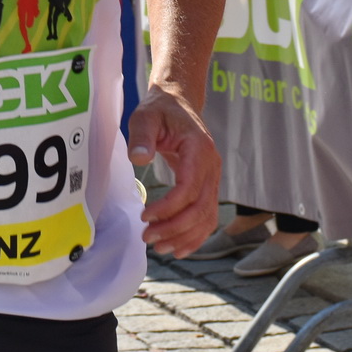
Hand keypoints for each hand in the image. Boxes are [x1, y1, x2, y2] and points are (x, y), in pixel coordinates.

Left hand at [127, 83, 219, 257]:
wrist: (178, 103)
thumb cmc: (160, 110)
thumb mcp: (145, 116)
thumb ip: (142, 136)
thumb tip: (139, 158)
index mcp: (199, 149)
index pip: (189, 188)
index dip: (168, 207)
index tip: (144, 216)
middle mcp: (212, 166)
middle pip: (201, 208)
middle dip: (175, 228)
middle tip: (147, 237)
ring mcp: (213, 177)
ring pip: (207, 217)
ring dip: (185, 236)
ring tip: (159, 247)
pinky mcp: (208, 185)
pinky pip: (207, 216)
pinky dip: (195, 235)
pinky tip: (178, 247)